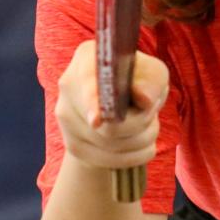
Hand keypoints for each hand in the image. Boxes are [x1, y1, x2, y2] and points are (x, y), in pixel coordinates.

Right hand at [54, 39, 169, 173]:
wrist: (119, 104)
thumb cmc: (138, 81)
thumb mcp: (153, 73)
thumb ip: (152, 80)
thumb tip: (142, 100)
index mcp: (87, 59)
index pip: (88, 83)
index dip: (93, 102)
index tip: (97, 121)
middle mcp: (68, 86)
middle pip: (107, 124)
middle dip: (142, 122)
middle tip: (152, 111)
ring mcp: (66, 118)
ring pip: (111, 144)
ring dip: (143, 139)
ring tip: (150, 125)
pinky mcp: (72, 145)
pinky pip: (111, 161)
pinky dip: (136, 155)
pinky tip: (143, 144)